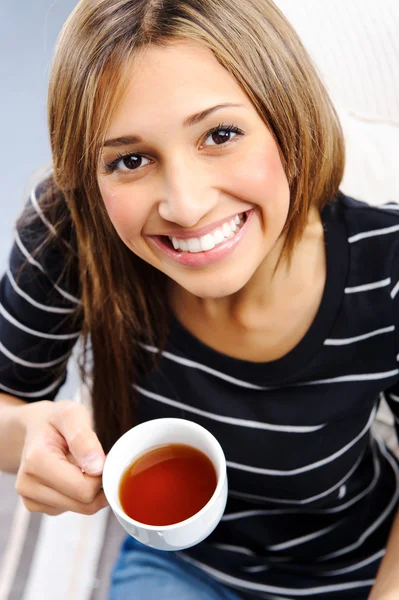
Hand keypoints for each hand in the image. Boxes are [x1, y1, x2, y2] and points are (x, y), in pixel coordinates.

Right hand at [15, 400, 107, 515]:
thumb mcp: (72, 414)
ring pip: (81, 509)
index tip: (100, 455)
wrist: (34, 428)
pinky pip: (72, 510)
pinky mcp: (36, 506)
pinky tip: (72, 474)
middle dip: (98, 482)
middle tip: (94, 459)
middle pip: (84, 503)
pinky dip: (79, 494)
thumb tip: (97, 467)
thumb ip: (83, 437)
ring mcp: (30, 498)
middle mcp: (27, 484)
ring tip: (80, 464)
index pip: (84, 488)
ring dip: (90, 488)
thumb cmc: (56, 420)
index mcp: (36, 461)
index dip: (101, 474)